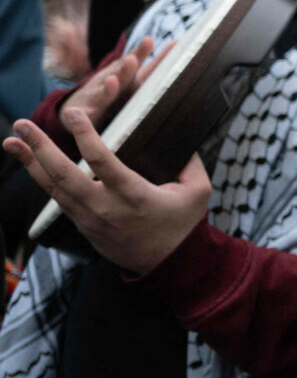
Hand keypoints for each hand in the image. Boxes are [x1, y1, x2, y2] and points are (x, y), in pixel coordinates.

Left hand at [4, 113, 210, 274]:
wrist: (171, 265)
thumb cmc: (184, 225)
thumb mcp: (198, 191)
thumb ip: (189, 161)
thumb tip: (179, 136)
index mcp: (134, 195)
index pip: (101, 160)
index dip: (84, 134)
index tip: (73, 112)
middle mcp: (106, 207)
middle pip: (63, 175)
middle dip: (40, 148)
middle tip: (22, 125)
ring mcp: (91, 219)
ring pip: (53, 189)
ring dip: (30, 163)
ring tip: (12, 141)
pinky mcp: (84, 227)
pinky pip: (58, 200)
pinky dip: (43, 180)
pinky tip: (32, 165)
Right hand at [58, 37, 167, 132]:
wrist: (79, 107)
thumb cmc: (114, 90)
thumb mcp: (134, 77)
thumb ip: (155, 64)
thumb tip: (178, 43)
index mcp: (124, 74)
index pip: (134, 61)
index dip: (141, 52)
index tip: (149, 40)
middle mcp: (109, 81)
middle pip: (119, 73)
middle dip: (126, 67)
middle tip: (132, 60)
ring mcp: (96, 96)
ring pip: (103, 92)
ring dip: (108, 87)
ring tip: (111, 81)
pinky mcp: (85, 113)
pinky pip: (85, 114)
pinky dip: (84, 112)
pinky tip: (85, 111)